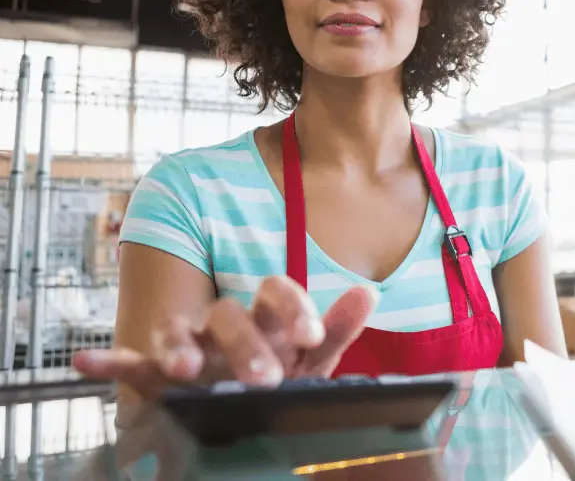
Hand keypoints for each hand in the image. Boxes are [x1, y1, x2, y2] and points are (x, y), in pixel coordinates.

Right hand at [73, 276, 378, 398]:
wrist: (245, 403)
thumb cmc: (281, 370)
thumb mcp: (314, 357)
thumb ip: (339, 326)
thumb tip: (368, 290)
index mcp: (267, 315)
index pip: (277, 292)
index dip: (294, 307)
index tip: (311, 333)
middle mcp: (227, 323)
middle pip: (231, 315)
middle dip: (246, 344)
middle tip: (264, 378)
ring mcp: (192, 345)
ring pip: (183, 334)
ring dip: (180, 346)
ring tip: (187, 368)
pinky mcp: (158, 370)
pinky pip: (131, 361)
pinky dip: (108, 361)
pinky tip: (86, 361)